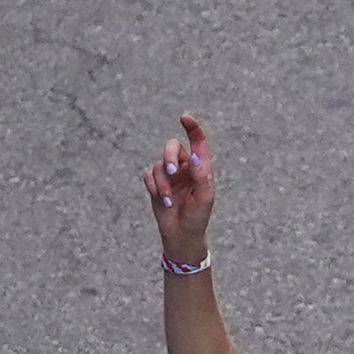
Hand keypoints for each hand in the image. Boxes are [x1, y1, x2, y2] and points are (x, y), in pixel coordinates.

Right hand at [145, 114, 216, 263]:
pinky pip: (149, 176)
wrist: (182, 235)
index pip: (197, 142)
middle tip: (171, 171)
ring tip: (169, 200)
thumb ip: (201, 175)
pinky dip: (154, 188)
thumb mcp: (204, 197)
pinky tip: (164, 201)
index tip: (184, 118)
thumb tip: (194, 156)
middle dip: (169, 157)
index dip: (192, 128)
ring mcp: (168, 175)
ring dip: (163, 183)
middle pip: (172, 147)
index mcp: (199, 167)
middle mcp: (184, 167)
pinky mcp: (155, 184)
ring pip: (159, 165)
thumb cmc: (198, 217)